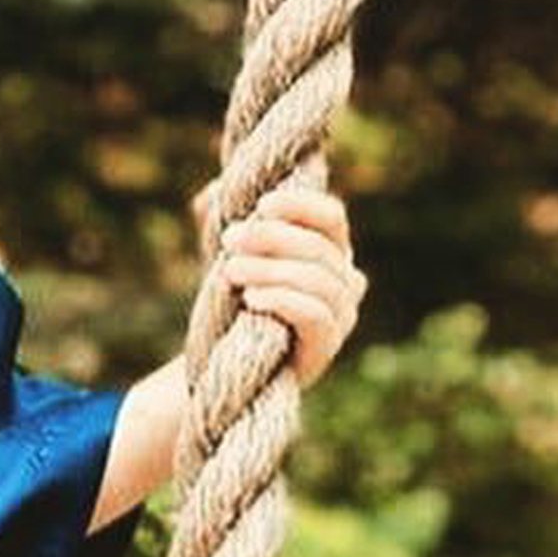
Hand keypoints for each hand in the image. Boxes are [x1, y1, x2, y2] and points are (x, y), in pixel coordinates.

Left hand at [205, 180, 365, 387]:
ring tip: (230, 271)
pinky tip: (251, 299)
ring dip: (270, 270)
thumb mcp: (226, 255)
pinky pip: (315, 315)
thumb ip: (219, 221)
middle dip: (271, 238)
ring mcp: (342, 314)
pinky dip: (282, 301)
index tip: (260, 205)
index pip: (332, 217)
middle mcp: (346, 280)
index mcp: (331, 250)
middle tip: (229, 238)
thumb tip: (211, 191)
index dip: (300, 207)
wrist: (230, 365)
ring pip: (317, 280)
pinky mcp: (328, 345)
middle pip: (319, 248)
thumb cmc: (235, 302)